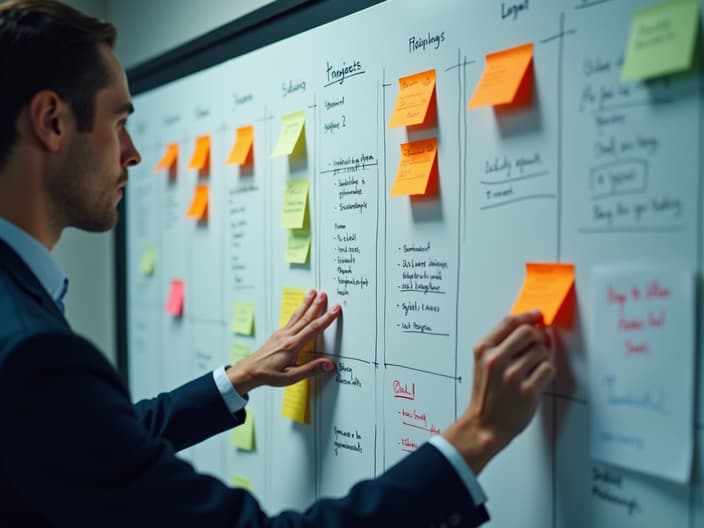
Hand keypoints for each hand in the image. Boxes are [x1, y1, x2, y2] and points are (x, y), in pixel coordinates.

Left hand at [227, 290, 340, 394]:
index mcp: (292, 345)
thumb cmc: (268, 375)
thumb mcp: (291, 376)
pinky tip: (300, 308)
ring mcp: (281, 333)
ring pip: (297, 315)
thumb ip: (311, 369)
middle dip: (317, 305)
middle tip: (325, 294)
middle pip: (306, 317)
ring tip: (312, 292)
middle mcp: (287, 336)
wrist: (249, 371)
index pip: (313, 329)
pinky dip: (298, 311)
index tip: (335, 310)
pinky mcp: (277, 334)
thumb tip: (328, 364)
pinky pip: (291, 319)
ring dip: (306, 303)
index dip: (326, 318)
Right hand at [442, 310, 555, 474]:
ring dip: (543, 356)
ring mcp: (512, 375)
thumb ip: (500, 343)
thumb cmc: (486, 393)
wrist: (485, 424)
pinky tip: (537, 378)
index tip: (537, 315)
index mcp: (483, 350)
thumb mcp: (482, 363)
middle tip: (540, 341)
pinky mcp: (528, 390)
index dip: (527, 316)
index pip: (509, 322)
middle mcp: (496, 360)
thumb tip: (527, 324)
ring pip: (541, 350)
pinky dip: (546, 371)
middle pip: (528, 332)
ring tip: (533, 367)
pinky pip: (548, 368)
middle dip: (538, 335)